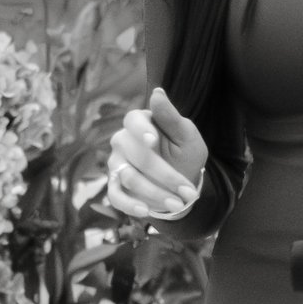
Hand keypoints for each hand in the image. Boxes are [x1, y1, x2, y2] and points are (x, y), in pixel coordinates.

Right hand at [107, 84, 206, 222]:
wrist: (181, 183)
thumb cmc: (184, 153)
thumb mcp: (186, 135)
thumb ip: (170, 117)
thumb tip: (157, 92)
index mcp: (140, 122)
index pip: (133, 120)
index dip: (141, 129)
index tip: (153, 140)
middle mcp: (123, 141)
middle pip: (136, 155)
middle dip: (164, 175)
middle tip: (187, 191)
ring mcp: (117, 164)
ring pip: (129, 178)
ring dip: (155, 193)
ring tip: (178, 204)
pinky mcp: (115, 186)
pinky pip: (115, 196)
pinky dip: (129, 205)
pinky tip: (145, 211)